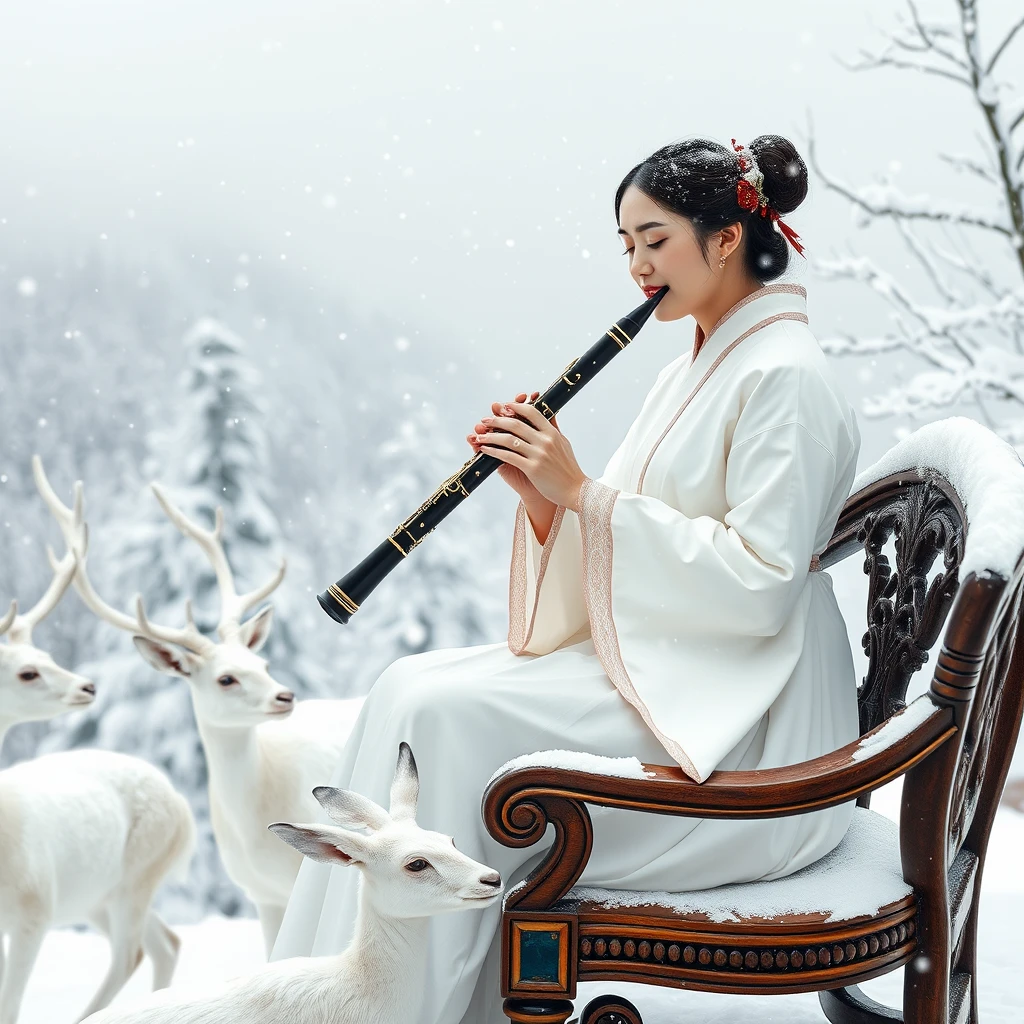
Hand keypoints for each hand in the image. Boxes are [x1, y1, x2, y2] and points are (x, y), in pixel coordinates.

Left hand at [468, 397, 587, 511]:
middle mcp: (545, 441)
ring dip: (490, 436)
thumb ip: (553, 426)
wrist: (575, 490)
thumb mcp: (563, 442)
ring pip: (508, 440)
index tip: (503, 406)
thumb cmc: (568, 467)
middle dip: (496, 420)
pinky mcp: (532, 468)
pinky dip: (493, 452)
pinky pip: (508, 456)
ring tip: (479, 435)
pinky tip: (485, 450)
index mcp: (552, 432)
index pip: (531, 412)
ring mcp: (538, 454)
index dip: (515, 406)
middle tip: (485, 419)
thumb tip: (549, 410)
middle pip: (516, 424)